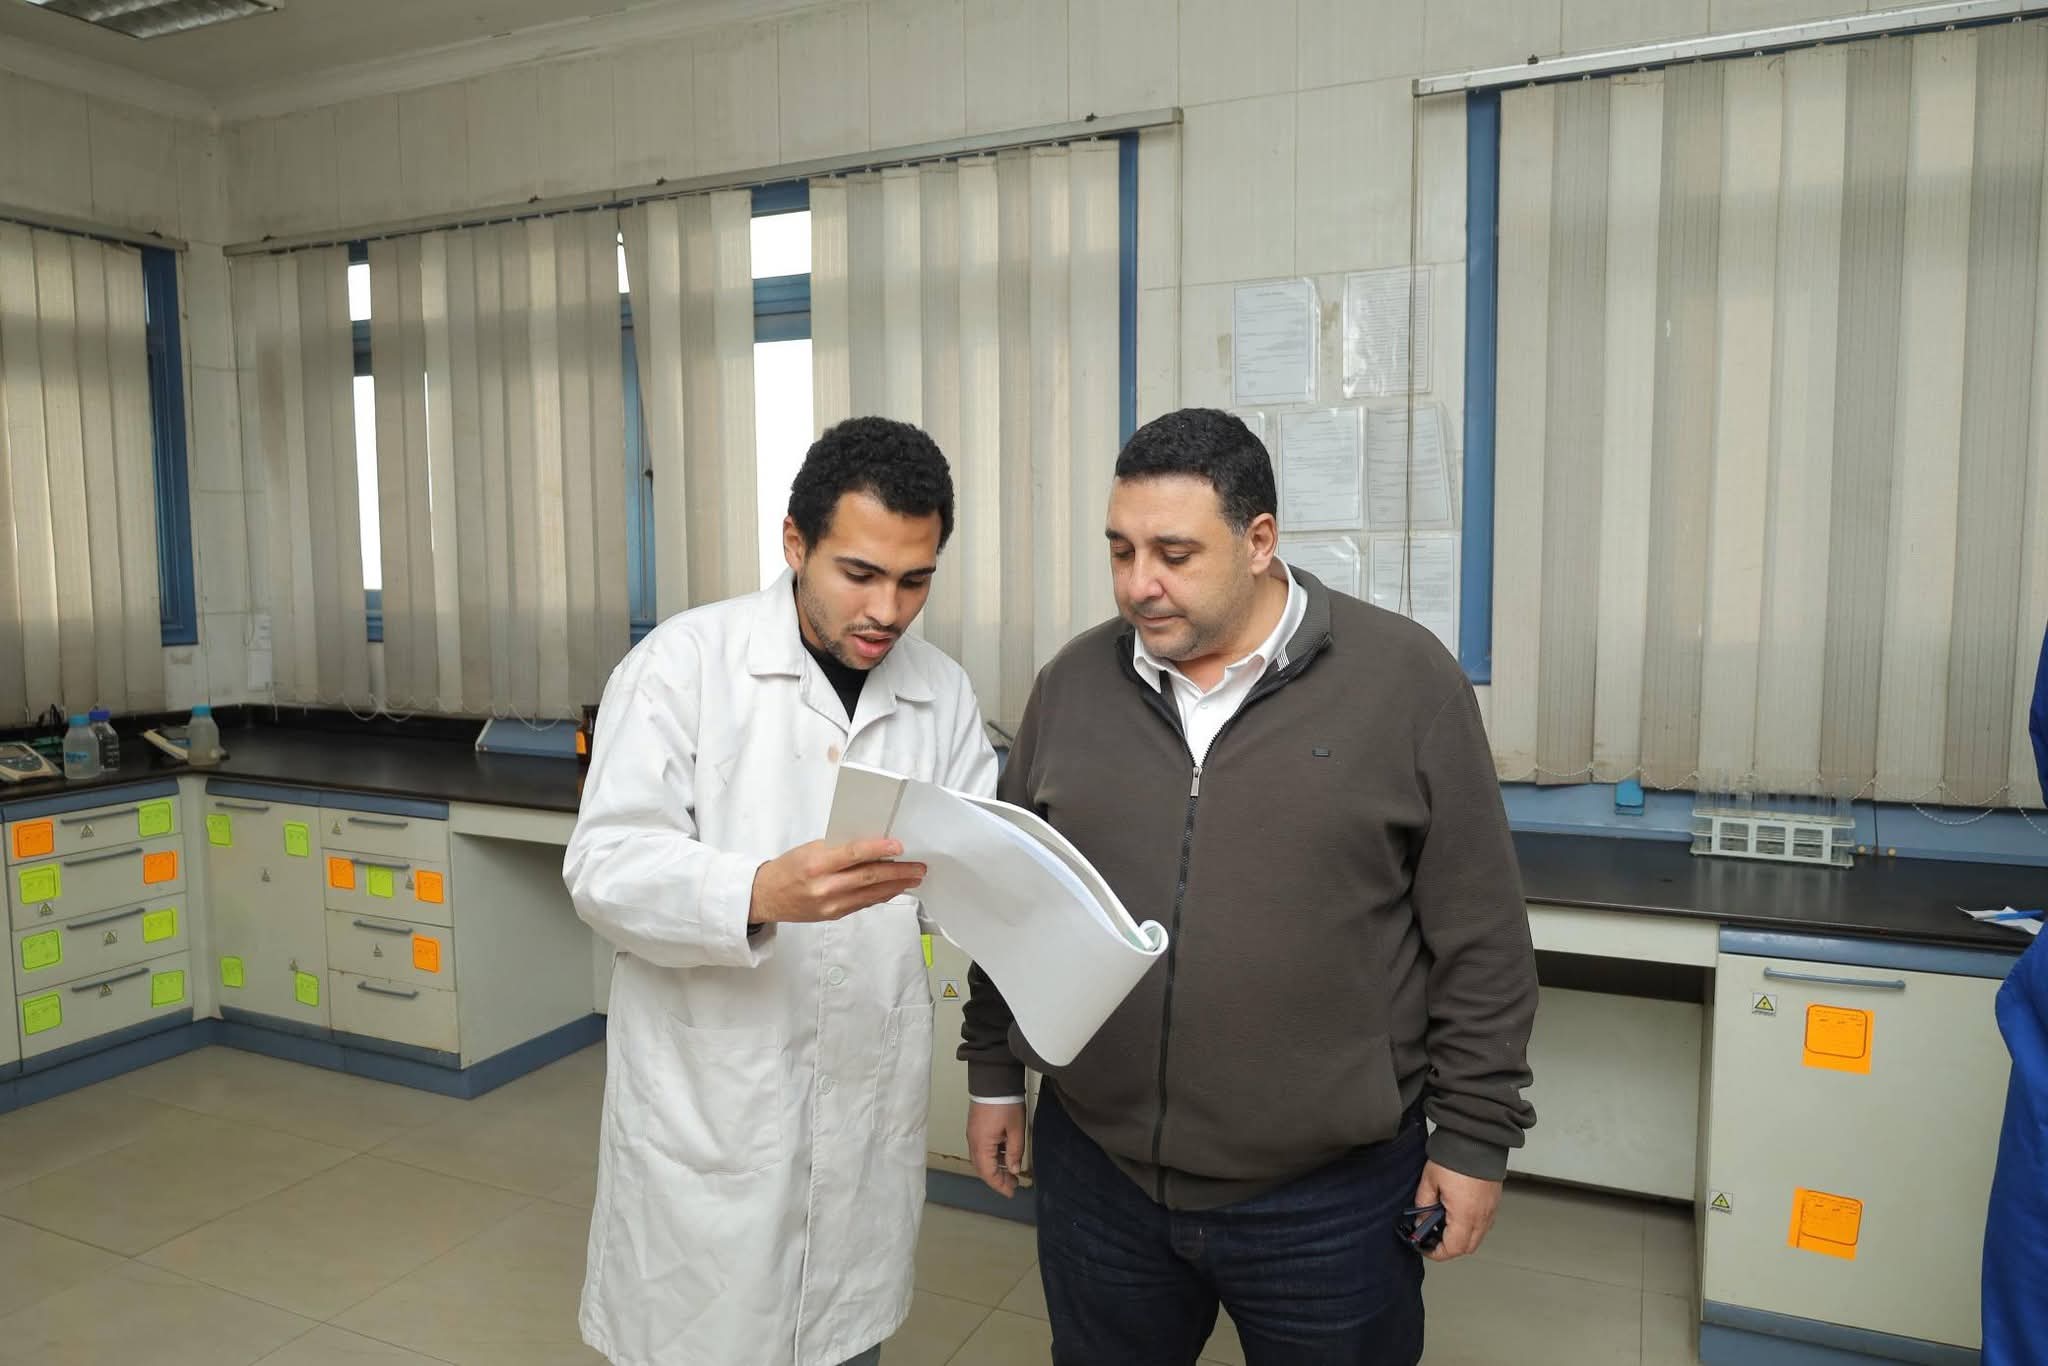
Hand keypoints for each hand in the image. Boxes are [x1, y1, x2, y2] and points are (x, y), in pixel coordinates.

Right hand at [749, 838, 925, 924]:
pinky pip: (864, 904)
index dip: (879, 849)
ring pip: (871, 894)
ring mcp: (831, 904)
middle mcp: (825, 886)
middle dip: (899, 872)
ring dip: (897, 886)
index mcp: (816, 863)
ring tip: (915, 878)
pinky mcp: (835, 915)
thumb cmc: (789, 866)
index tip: (900, 846)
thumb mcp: (810, 849)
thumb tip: (873, 843)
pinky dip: (882, 895)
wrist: (766, 897)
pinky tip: (895, 889)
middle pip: (869, 877)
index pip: (853, 854)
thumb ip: (839, 847)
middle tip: (919, 867)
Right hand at [968, 1102, 1025, 1197]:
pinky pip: (981, 1149)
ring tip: (1011, 1170)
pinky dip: (992, 1157)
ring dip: (994, 1168)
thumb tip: (1013, 1169)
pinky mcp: (975, 1128)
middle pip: (982, 1169)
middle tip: (1012, 1184)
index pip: (989, 1174)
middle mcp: (973, 1142)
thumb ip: (1015, 1152)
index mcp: (982, 1145)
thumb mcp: (1016, 1130)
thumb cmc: (1004, 1103)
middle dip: (997, 1179)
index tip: (1011, 1192)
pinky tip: (1004, 1155)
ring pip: (981, 1159)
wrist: (993, 1081)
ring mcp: (973, 1135)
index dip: (1000, 1185)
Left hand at [1412, 1161, 1501, 1260]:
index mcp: (1465, 1215)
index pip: (1453, 1248)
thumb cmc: (1454, 1157)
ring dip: (1461, 1237)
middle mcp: (1482, 1216)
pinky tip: (1457, 1212)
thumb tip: (1421, 1221)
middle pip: (1468, 1247)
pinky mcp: (1494, 1200)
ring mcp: (1491, 1209)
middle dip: (1449, 1248)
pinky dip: (1471, 1226)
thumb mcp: (1429, 1181)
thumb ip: (1424, 1205)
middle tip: (1432, 1237)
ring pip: (1478, 1236)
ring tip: (1443, 1223)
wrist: (1477, 1138)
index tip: (1424, 1246)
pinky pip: (1484, 1223)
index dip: (1437, 1252)